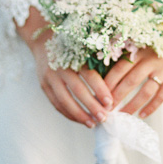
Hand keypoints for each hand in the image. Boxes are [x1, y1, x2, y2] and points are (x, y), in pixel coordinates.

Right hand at [17, 7, 112, 127]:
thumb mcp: (85, 46)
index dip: (100, 89)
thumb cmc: (72, 44)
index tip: (111, 102)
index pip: (89, 74)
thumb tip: (119, 79)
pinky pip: (56, 103)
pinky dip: (68, 114)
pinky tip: (80, 120)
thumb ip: (99, 60)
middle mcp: (60, 65)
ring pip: (64, 100)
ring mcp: (49, 76)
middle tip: (104, 118)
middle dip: (91, 106)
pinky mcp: (44, 85)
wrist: (43, 39)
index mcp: (74, 54)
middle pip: (77, 89)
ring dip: (79, 114)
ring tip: (93, 124)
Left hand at [104, 29, 162, 118]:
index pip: (119, 69)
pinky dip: (152, 107)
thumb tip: (106, 63)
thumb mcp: (143, 36)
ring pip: (145, 92)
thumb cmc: (160, 33)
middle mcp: (151, 60)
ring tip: (122, 115)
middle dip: (116, 97)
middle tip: (106, 109)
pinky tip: (142, 115)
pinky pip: (162, 95)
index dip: (108, 83)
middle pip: (130, 82)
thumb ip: (128, 49)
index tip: (99, 94)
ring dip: (132, 105)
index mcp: (139, 49)